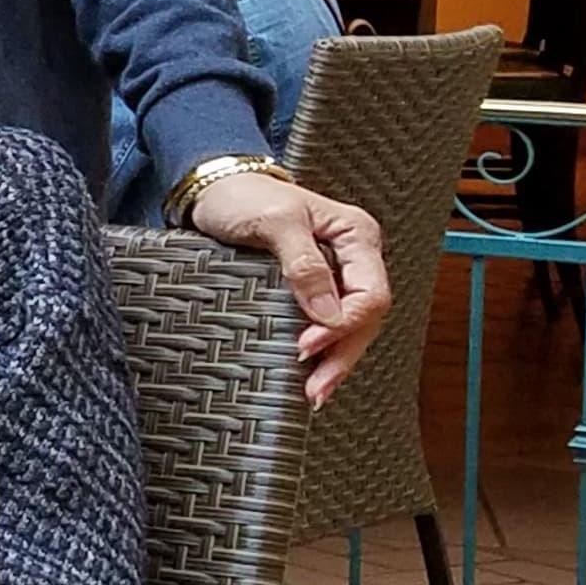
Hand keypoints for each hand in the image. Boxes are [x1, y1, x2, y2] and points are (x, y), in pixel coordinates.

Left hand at [183, 170, 393, 405]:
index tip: (306, 346)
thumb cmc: (243, 196)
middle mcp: (353, 258)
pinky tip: (313, 374)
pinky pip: (328, 324)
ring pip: (350, 327)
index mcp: (356, 235)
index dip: (343, 325)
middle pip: (365, 318)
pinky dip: (323, 350)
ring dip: (336, 361)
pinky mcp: (313, 288)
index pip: (370, 293)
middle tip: (315, 390)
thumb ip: (303, 263)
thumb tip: (328, 313)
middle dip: (343, 355)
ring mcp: (336, 274)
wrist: (215, 190)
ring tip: (315, 394)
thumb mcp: (273, 221)